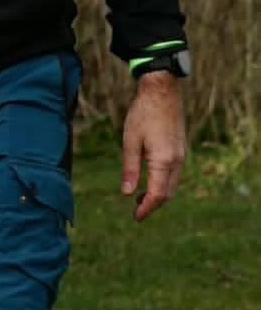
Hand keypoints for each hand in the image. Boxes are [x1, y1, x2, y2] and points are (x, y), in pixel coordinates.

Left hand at [121, 72, 185, 221]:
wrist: (162, 92)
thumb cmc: (143, 114)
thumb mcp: (130, 141)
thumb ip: (130, 168)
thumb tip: (127, 193)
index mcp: (164, 161)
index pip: (158, 195)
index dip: (147, 208)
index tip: (136, 218)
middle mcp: (177, 161)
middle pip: (168, 193)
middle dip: (153, 205)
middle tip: (136, 211)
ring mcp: (182, 155)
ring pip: (172, 184)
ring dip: (159, 195)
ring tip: (140, 198)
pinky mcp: (181, 149)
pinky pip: (174, 174)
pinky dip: (164, 183)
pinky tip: (151, 181)